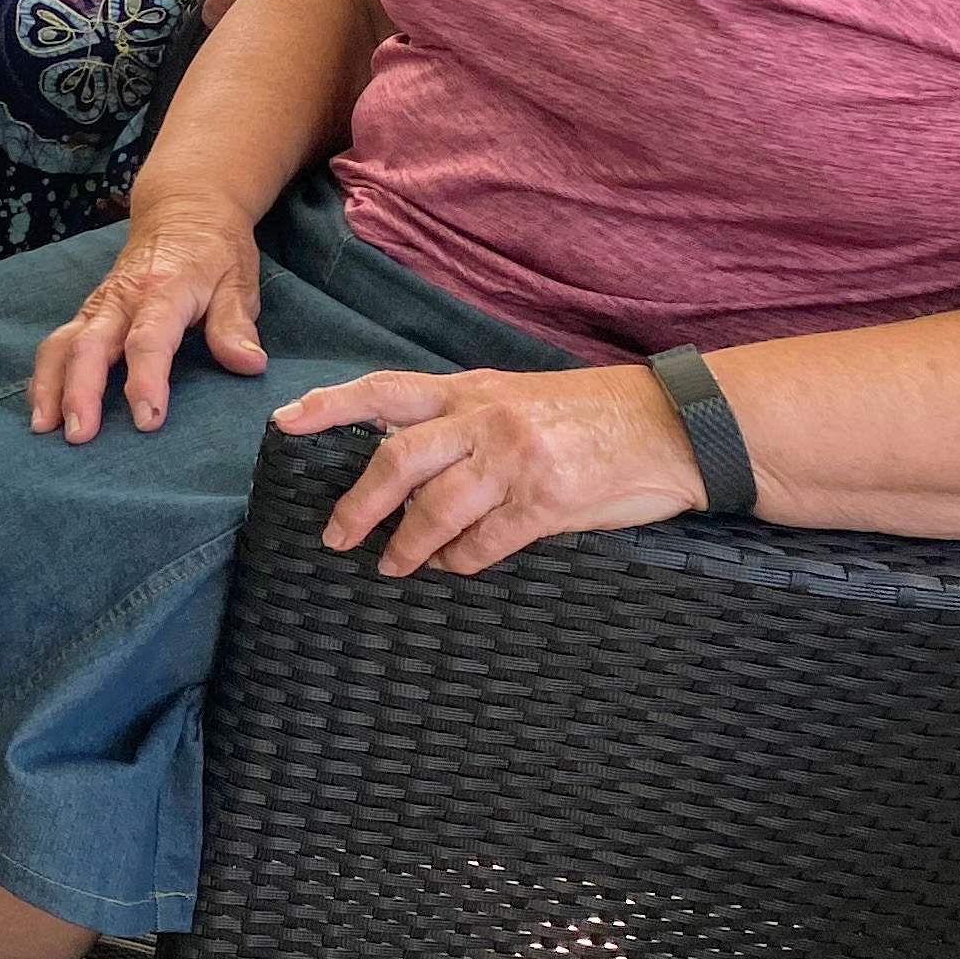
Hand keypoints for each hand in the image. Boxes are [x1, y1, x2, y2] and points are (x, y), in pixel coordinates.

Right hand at [28, 197, 269, 441]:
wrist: (183, 208)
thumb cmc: (215, 249)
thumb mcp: (238, 280)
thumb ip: (236, 325)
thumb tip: (247, 364)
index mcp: (164, 291)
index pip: (148, 341)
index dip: (146, 381)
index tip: (147, 420)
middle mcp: (122, 298)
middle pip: (90, 346)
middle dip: (80, 391)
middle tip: (79, 435)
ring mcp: (100, 304)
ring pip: (63, 343)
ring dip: (49, 385)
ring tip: (43, 427)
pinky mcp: (89, 311)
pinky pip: (58, 343)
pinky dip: (44, 375)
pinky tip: (41, 407)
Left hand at [296, 363, 705, 577]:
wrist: (674, 427)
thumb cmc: (591, 415)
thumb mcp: (518, 398)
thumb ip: (463, 420)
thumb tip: (402, 455)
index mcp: (473, 389)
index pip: (385, 391)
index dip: (330, 405)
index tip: (285, 423)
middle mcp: (486, 419)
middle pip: (397, 460)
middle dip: (358, 504)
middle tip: (335, 536)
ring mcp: (517, 460)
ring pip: (436, 509)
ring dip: (407, 546)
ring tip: (391, 566)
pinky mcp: (548, 502)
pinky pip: (486, 541)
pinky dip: (462, 560)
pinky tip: (454, 569)